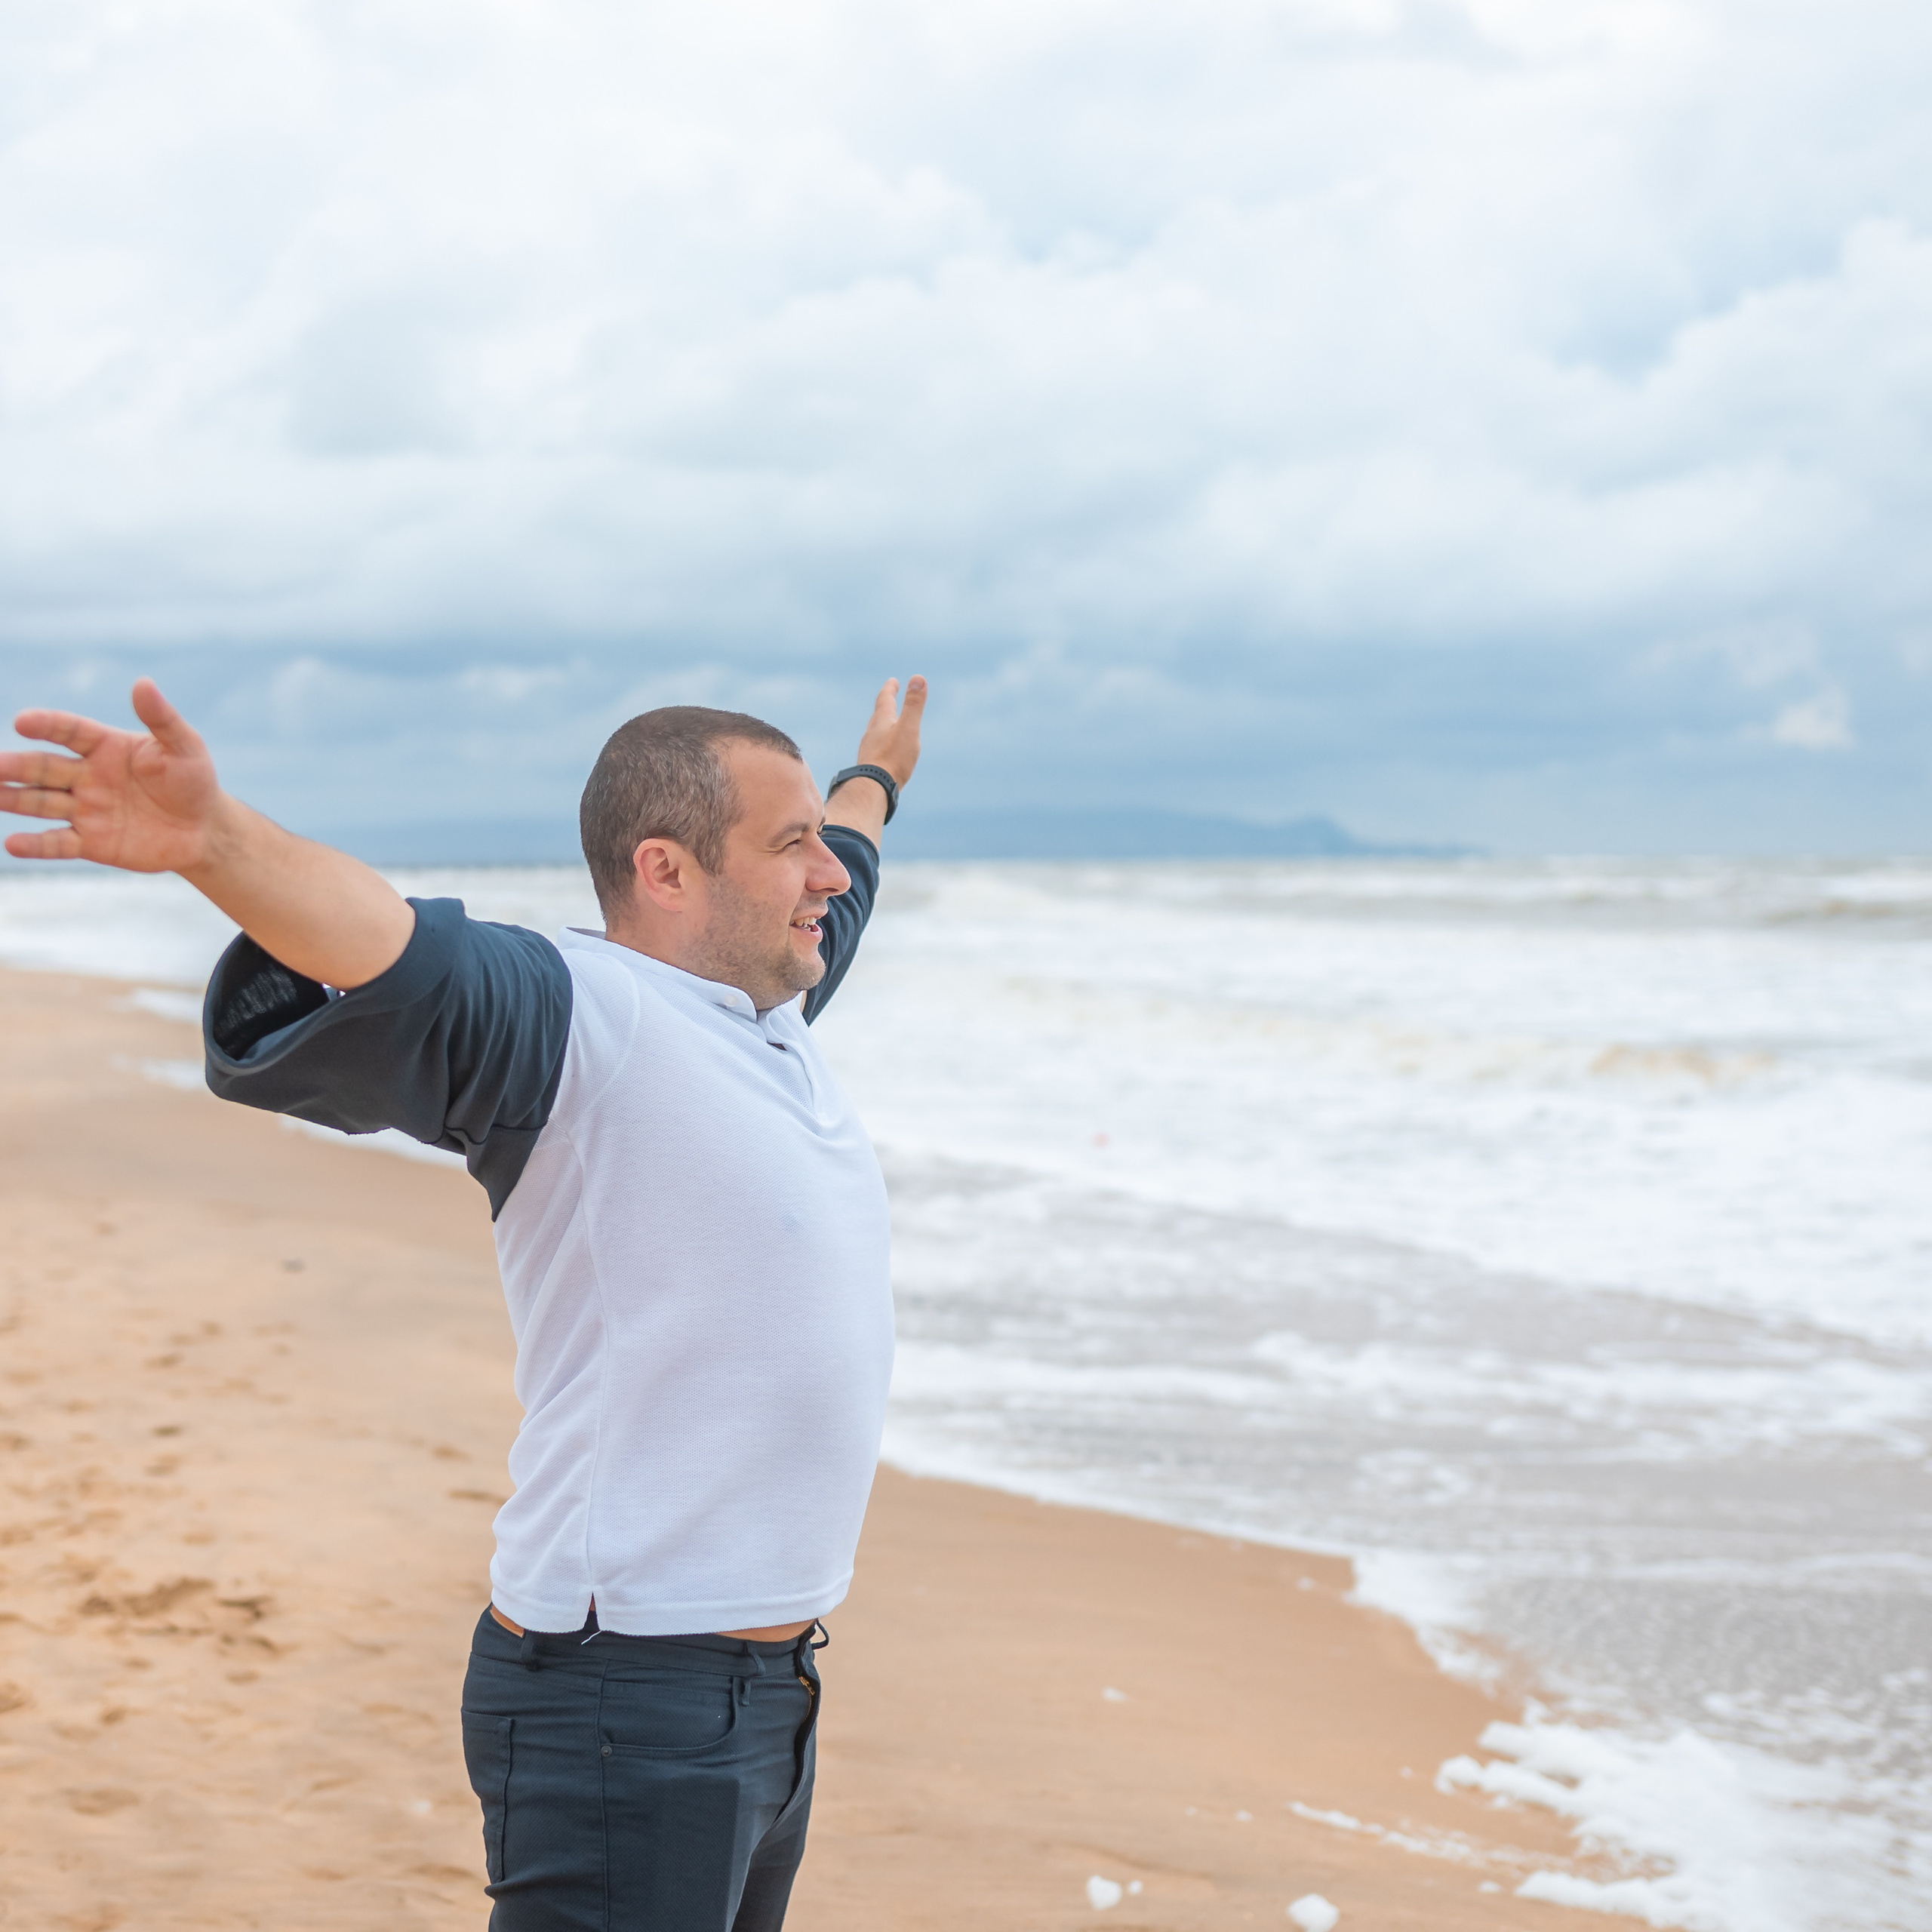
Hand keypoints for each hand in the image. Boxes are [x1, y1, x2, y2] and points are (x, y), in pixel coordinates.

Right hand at [2, 679, 225, 872]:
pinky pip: (57, 843)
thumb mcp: (184, 747)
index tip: (23, 721)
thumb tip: (143, 683)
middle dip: (15, 766)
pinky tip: (12, 845)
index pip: (69, 731)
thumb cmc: (193, 780)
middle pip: (44, 768)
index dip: (47, 725)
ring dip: (13, 799)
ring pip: (40, 803)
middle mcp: (86, 776)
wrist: (203, 829)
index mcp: (105, 746)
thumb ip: (161, 719)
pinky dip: (35, 845)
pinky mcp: (90, 842)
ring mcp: (85, 809)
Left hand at [852, 675, 926, 787]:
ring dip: (881, 725)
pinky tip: (884, 753)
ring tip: (886, 724)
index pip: (884, 700)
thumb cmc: (893, 758)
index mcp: (882, 722)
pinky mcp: (870, 765)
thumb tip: (918, 678)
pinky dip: (881, 744)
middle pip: (878, 715)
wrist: (873, 788)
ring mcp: (869, 750)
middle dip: (885, 705)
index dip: (889, 689)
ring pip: (875, 732)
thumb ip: (913, 705)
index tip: (892, 681)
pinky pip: (876, 749)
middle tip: (888, 698)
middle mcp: (872, 733)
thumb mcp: (908, 728)